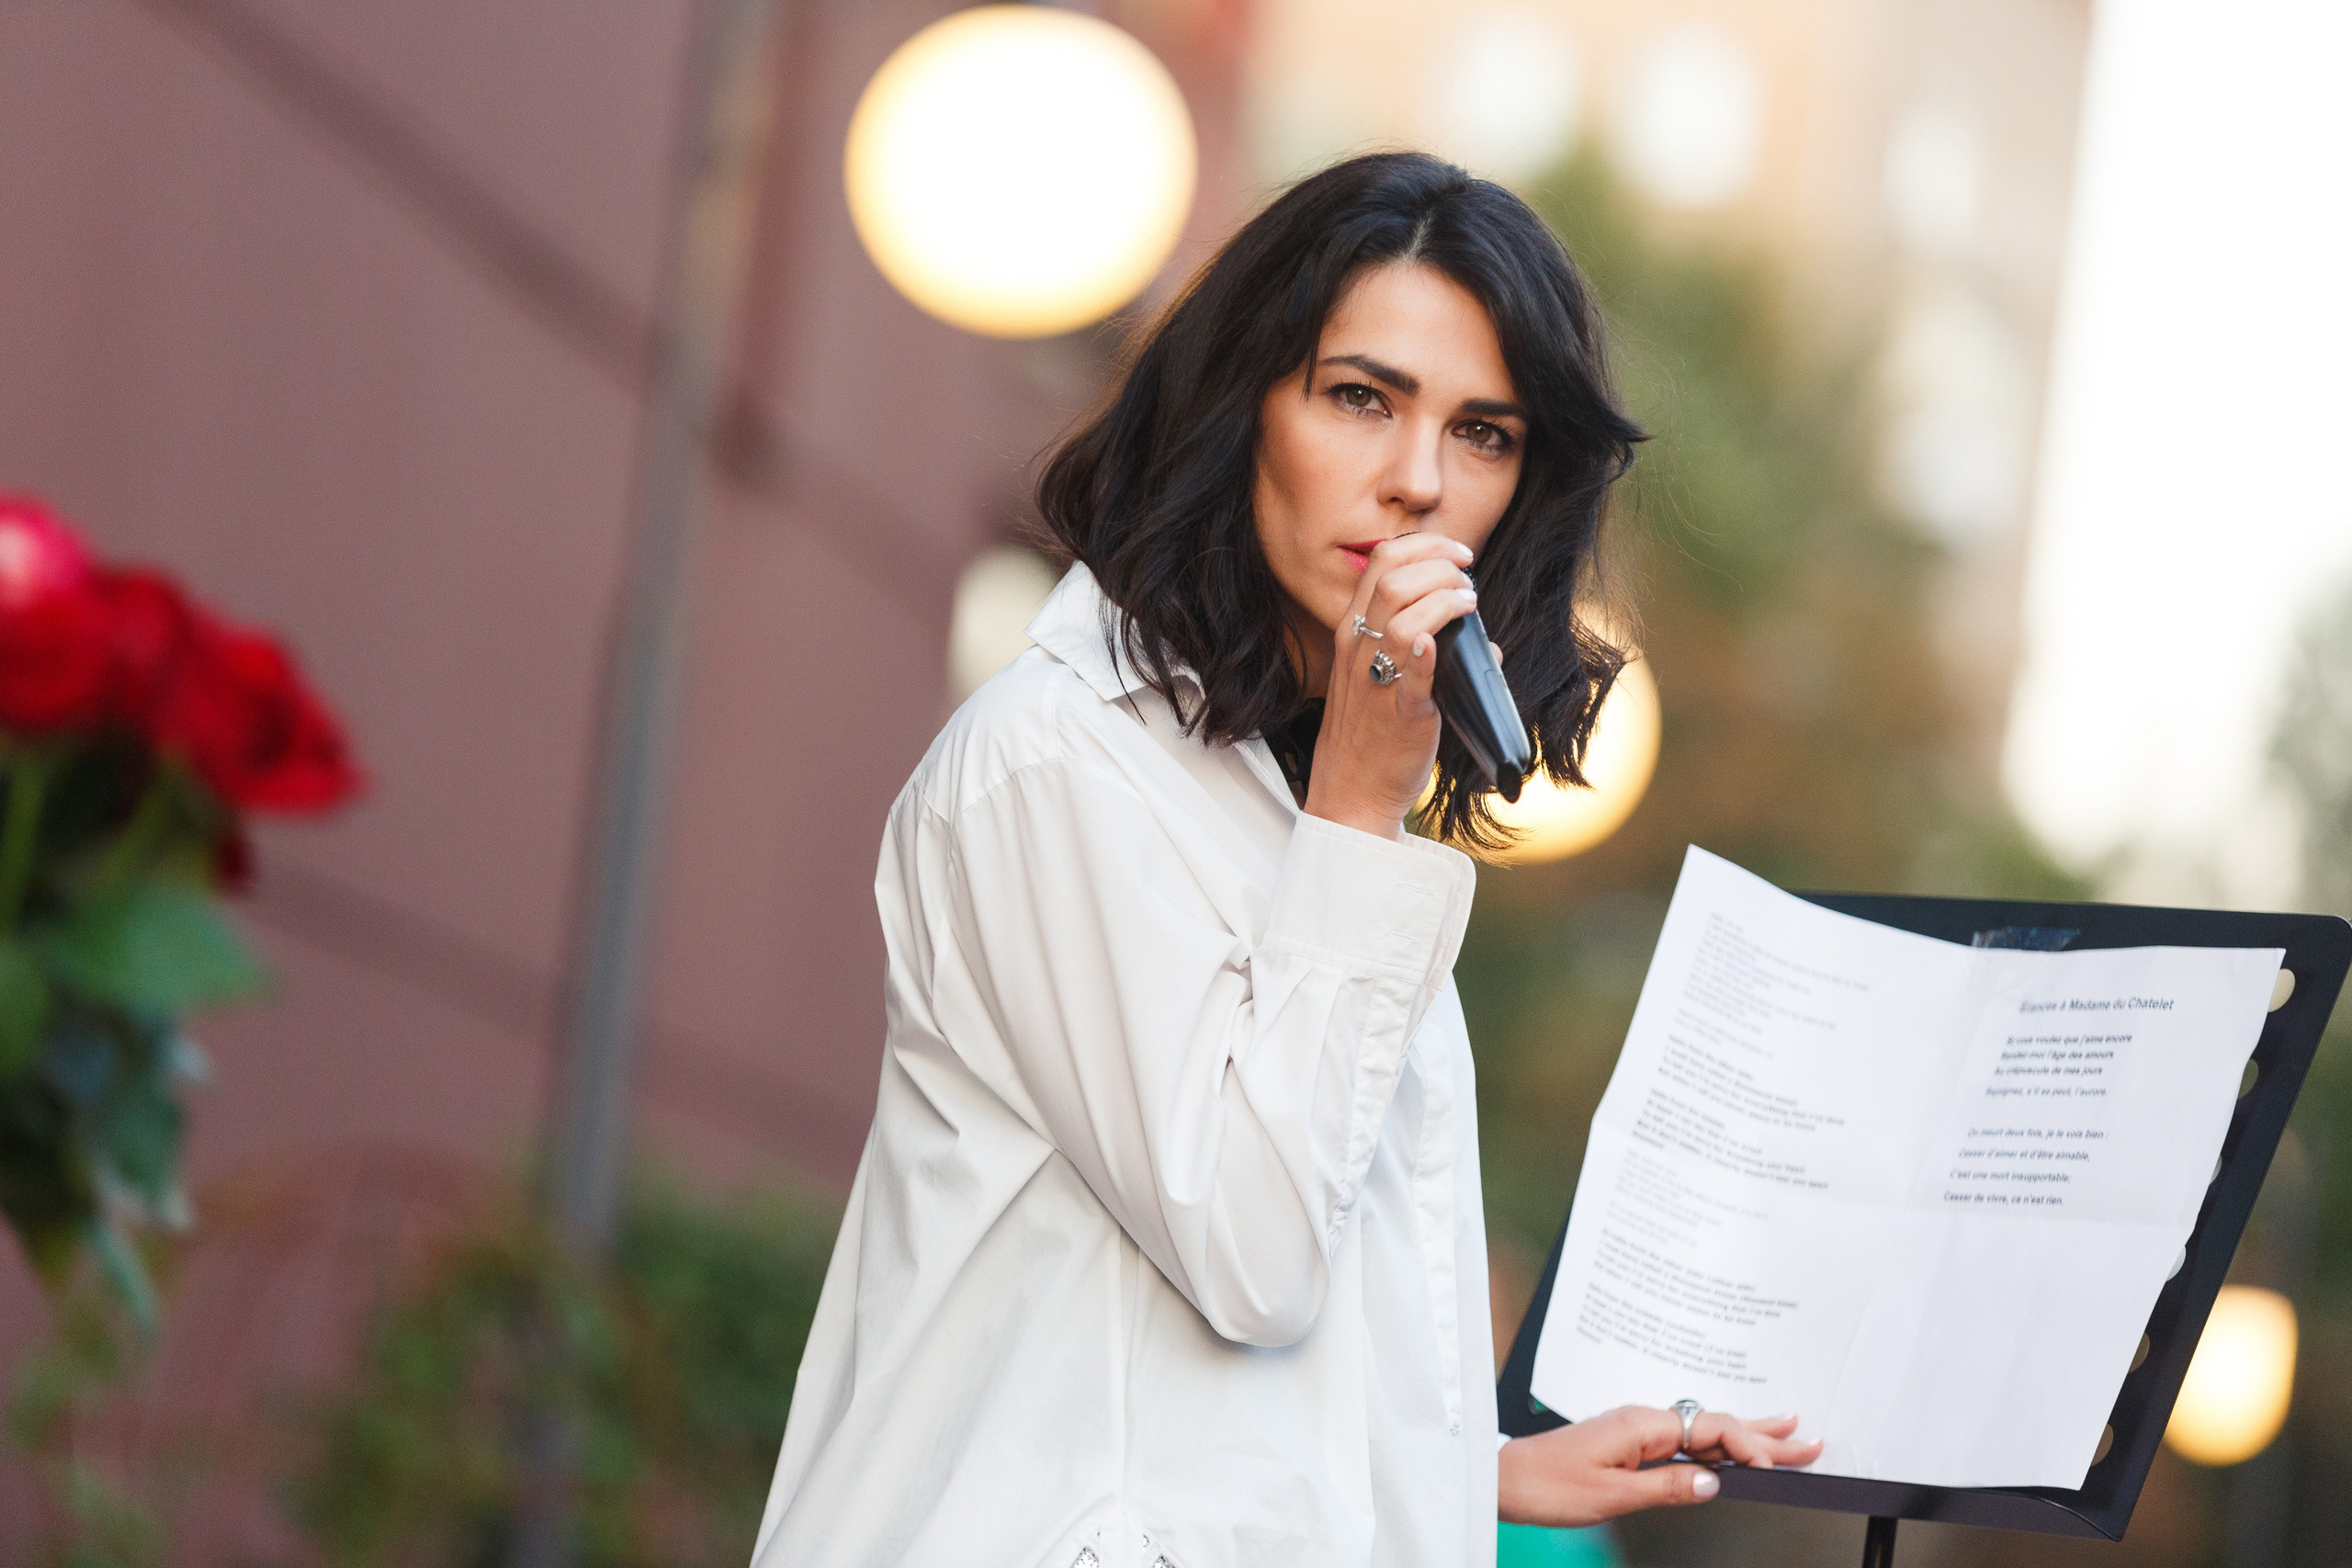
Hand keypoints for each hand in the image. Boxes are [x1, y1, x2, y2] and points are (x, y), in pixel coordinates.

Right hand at [1302, 533, 1477, 837]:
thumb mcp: (1378, 678)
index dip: (1424, 545)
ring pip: (1402, 615)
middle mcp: (1359, 649)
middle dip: (1440, 564)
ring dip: (1445, 598)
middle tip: (1468, 578)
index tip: (1457, 553)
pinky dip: (1425, 651)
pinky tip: (1438, 642)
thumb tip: (1487, 647)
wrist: (1351, 792)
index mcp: (1353, 633)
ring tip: (1469, 604)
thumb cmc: (1370, 734)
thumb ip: (1422, 652)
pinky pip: (1410, 673)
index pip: (1380, 563)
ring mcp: (1376, 680)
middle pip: (1392, 578)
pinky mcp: (1401, 713)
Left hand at [1497, 1406, 1821, 1528]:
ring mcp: (1637, 1429)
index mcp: (1642, 1425)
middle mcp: (1643, 1420)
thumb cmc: (1547, 1485)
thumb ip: (1665, 1487)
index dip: (1750, 1447)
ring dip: (1747, 1436)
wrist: (1503, 1479)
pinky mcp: (1629, 1443)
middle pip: (1715, 1424)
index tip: (1778, 1467)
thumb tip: (1714, 1483)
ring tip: (1788, 1433)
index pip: (1712, 1429)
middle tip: (1810, 1441)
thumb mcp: (1612, 1495)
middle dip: (1765, 1435)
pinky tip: (1730, 1450)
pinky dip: (1717, 1444)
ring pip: (1704, 1430)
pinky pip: (1685, 1438)